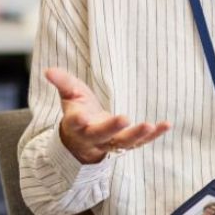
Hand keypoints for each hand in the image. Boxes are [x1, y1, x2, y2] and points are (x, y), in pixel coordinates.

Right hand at [45, 68, 171, 163]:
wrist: (84, 141)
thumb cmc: (77, 112)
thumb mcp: (69, 96)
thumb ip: (61, 82)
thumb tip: (47, 70)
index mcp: (77, 124)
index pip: (76, 123)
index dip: (77, 120)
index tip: (80, 117)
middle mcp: (93, 137)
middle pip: (102, 135)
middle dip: (113, 128)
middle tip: (125, 118)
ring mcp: (111, 143)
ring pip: (124, 143)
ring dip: (137, 136)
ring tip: (150, 126)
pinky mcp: (126, 144)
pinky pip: (141, 142)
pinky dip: (154, 136)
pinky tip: (167, 125)